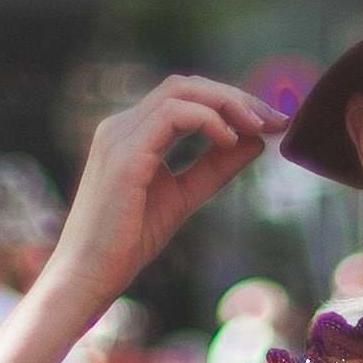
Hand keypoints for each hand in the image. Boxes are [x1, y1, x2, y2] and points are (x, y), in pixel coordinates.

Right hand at [54, 73, 277, 311]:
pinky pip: (172, 115)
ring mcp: (120, 135)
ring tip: (258, 128)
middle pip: (186, 85)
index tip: (270, 123)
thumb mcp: (183, 198)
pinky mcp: (124, 154)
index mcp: (132, 133)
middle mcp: (122, 126)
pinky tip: (230, 141)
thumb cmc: (125, 243)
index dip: (230, 102)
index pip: (185, 97)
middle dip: (236, 96)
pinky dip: (208, 121)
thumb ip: (214, 169)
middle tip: (275, 120)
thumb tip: (254, 142)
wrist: (88, 276)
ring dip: (227, 103)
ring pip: (180, 91)